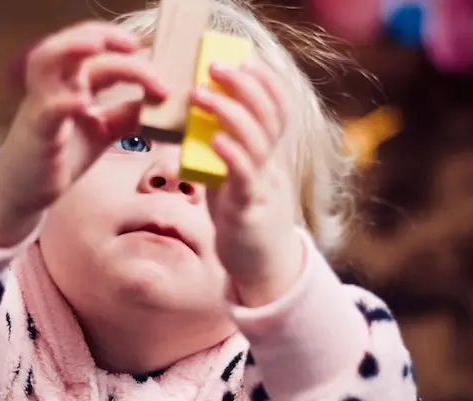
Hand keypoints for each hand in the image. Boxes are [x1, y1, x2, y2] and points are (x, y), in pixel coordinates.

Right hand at [0, 21, 166, 245]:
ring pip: (45, 61)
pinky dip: (63, 101)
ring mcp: (42, 105)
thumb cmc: (61, 155)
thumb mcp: (102, 132)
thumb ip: (126, 115)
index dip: (131, 59)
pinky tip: (83, 102)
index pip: (99, 55)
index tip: (160, 79)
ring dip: (70, 47)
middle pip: (70, 43)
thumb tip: (160, 101)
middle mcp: (54, 87)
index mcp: (71, 83)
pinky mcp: (36, 132)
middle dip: (101, 35)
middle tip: (133, 44)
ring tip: (97, 44)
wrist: (24, 189)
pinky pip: (46, 109)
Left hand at [189, 59, 303, 306]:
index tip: (245, 59)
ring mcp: (262, 188)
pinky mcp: (248, 211)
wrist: (260, 269)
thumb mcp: (234, 179)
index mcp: (268, 157)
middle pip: (268, 117)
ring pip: (256, 142)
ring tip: (200, 93)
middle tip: (216, 65)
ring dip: (228, 112)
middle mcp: (271, 167)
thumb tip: (195, 124)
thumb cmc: (243, 220)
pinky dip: (230, 154)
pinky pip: (243, 178)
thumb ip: (224, 153)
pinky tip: (213, 139)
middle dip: (244, 85)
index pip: (277, 110)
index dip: (266, 81)